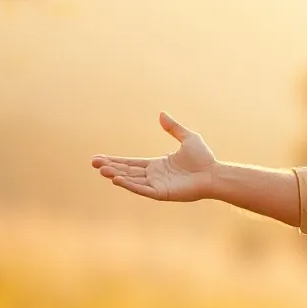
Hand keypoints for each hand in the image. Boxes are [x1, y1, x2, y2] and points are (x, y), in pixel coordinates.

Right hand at [90, 112, 217, 201]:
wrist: (214, 173)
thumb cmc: (204, 158)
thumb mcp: (188, 138)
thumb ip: (173, 128)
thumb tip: (161, 114)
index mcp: (157, 165)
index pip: (131, 163)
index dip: (116, 160)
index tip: (100, 158)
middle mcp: (154, 176)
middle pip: (127, 171)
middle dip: (110, 167)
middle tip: (93, 163)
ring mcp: (157, 185)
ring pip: (132, 180)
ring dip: (116, 175)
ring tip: (102, 170)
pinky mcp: (162, 193)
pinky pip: (142, 189)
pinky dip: (129, 185)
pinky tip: (117, 179)